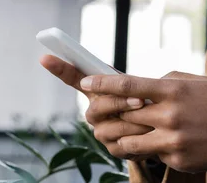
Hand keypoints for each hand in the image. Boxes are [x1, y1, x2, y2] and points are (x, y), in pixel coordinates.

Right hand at [39, 55, 153, 159]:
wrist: (162, 128)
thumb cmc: (147, 100)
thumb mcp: (139, 85)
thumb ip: (126, 81)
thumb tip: (121, 79)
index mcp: (97, 92)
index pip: (73, 78)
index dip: (59, 68)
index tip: (45, 57)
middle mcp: (94, 112)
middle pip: (97, 106)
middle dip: (118, 102)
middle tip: (140, 100)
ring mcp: (101, 131)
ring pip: (110, 126)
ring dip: (133, 120)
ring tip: (151, 117)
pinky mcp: (113, 148)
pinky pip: (122, 143)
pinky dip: (138, 136)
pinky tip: (149, 132)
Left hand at [79, 71, 206, 172]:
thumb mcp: (196, 81)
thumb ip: (166, 82)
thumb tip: (140, 88)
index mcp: (174, 90)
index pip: (128, 85)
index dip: (102, 84)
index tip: (85, 83)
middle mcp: (170, 116)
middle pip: (123, 117)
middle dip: (105, 115)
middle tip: (95, 115)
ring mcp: (173, 142)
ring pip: (128, 143)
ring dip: (119, 137)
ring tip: (118, 133)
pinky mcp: (177, 161)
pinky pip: (152, 155)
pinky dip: (150, 148)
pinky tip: (159, 143)